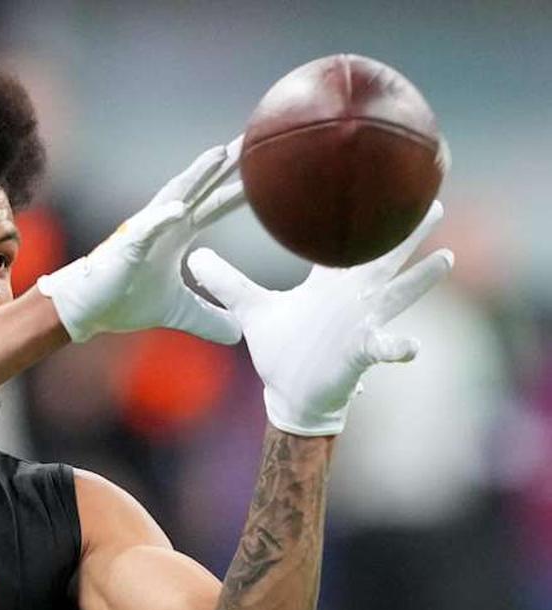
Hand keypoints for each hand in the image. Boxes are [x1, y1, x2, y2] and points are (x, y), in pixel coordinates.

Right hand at [38, 138, 245, 343]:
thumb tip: (239, 334)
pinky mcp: (125, 247)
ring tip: (219, 154)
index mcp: (178, 234)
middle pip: (200, 189)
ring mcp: (143, 232)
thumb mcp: (179, 313)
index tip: (268, 169)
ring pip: (174, 196)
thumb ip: (209, 318)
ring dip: (196, 175)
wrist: (85, 310)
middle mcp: (163, 224)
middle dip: (225, 165)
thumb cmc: (125, 301)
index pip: (215, 204)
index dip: (241, 188)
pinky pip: (146, 230)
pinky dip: (162, 218)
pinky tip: (180, 208)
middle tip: (254, 139)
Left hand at [188, 201, 453, 436]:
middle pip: (383, 258)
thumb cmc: (281, 351)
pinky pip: (383, 348)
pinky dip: (398, 347)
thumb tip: (194, 255)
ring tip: (445, 259)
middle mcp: (352, 299)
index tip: (373, 184)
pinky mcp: (360, 353)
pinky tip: (412, 345)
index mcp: (328, 284)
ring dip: (421, 279)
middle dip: (406, 232)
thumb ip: (226, 281)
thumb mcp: (251, 310)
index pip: (345, 242)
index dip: (356, 215)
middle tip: (433, 200)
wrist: (292, 394)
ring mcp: (362, 324)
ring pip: (398, 295)